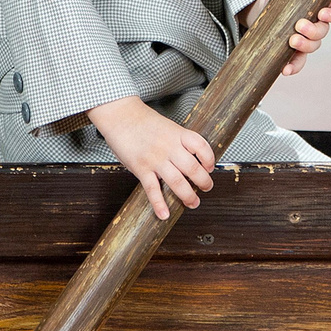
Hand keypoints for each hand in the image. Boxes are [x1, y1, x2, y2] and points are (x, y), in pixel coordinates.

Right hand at [87, 96, 214, 219]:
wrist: (120, 116)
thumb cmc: (142, 122)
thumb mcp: (167, 126)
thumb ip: (178, 142)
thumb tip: (188, 159)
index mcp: (178, 134)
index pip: (202, 146)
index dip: (209, 159)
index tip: (210, 168)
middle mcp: (169, 147)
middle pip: (193, 168)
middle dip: (204, 182)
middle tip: (206, 188)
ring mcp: (155, 158)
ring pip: (177, 181)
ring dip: (188, 195)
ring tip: (193, 202)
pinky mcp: (141, 168)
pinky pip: (152, 189)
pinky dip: (159, 204)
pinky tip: (164, 213)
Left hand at [242, 0, 330, 76]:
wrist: (261, 13)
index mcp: (320, 6)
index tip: (322, 13)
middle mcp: (317, 25)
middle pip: (324, 31)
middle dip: (314, 31)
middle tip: (299, 26)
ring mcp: (307, 40)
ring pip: (314, 46)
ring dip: (305, 45)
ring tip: (291, 41)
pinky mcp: (294, 52)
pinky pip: (298, 62)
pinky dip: (294, 66)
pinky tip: (284, 69)